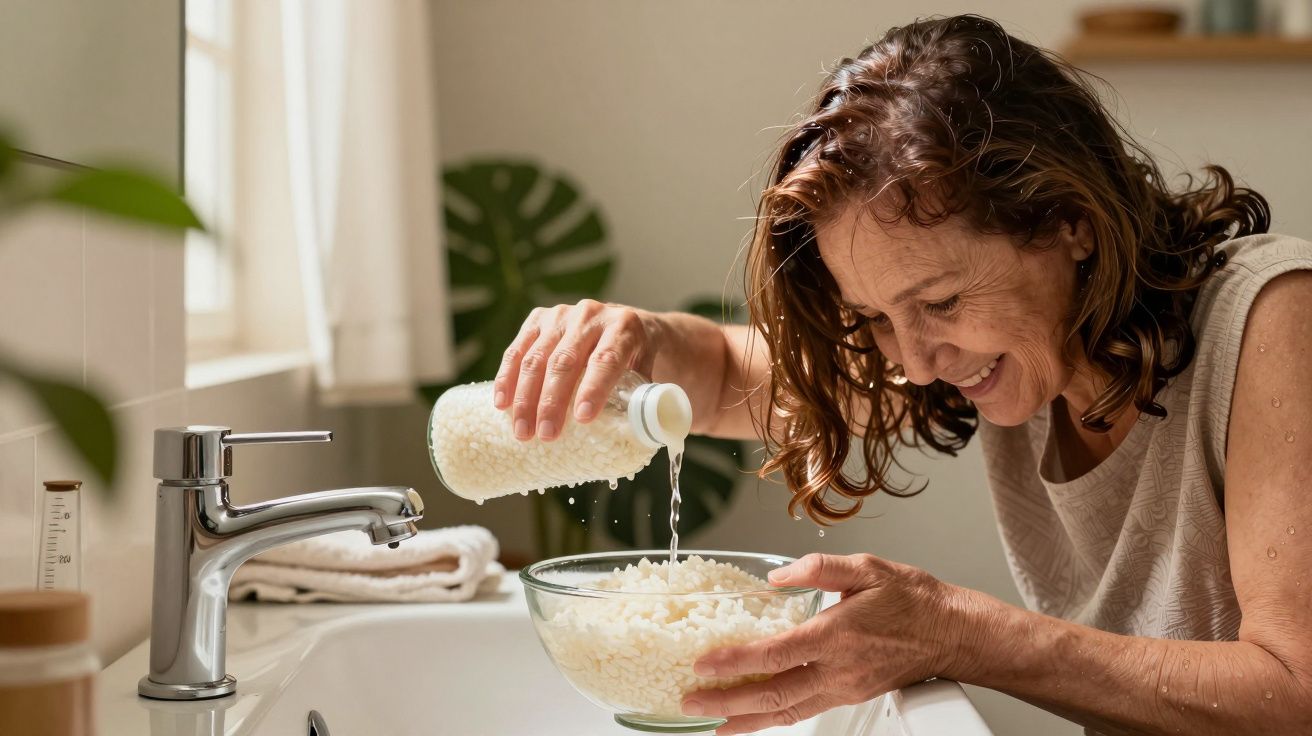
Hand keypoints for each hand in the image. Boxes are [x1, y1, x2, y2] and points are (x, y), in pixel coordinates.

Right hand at [493, 299, 655, 440]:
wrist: (626, 323)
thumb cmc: (637, 357)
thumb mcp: (648, 371)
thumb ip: (642, 397)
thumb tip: (633, 433)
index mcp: (623, 327)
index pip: (605, 359)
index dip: (593, 388)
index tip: (582, 419)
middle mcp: (591, 316)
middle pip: (565, 361)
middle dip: (552, 401)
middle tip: (546, 435)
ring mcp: (561, 315)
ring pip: (537, 357)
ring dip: (525, 397)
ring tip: (522, 431)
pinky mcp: (538, 318)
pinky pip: (517, 349)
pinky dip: (507, 378)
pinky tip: (502, 403)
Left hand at [681, 553, 965, 734]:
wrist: (953, 634)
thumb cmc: (915, 601)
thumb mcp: (868, 568)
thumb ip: (819, 568)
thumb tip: (779, 575)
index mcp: (837, 635)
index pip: (775, 654)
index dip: (735, 662)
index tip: (703, 664)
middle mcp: (838, 670)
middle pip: (773, 694)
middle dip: (727, 701)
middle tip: (691, 701)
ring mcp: (844, 689)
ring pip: (787, 712)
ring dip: (746, 719)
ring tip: (713, 722)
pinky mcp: (849, 696)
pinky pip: (803, 712)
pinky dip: (773, 719)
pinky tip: (754, 718)